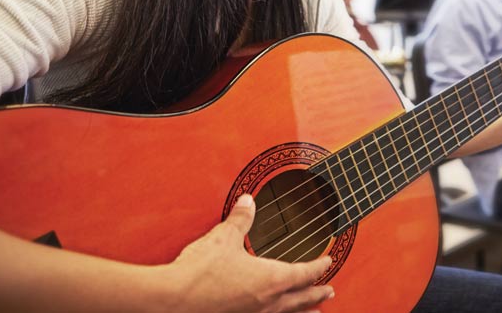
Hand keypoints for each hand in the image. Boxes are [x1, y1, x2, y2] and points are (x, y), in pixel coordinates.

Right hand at [164, 195, 334, 312]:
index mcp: (270, 280)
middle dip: (316, 293)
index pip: (303, 272)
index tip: (328, 261)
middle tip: (329, 292)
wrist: (172, 300)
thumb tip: (248, 201)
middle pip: (300, 298)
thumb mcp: (224, 237)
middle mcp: (266, 303)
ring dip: (303, 312)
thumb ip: (241, 219)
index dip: (318, 266)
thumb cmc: (199, 272)